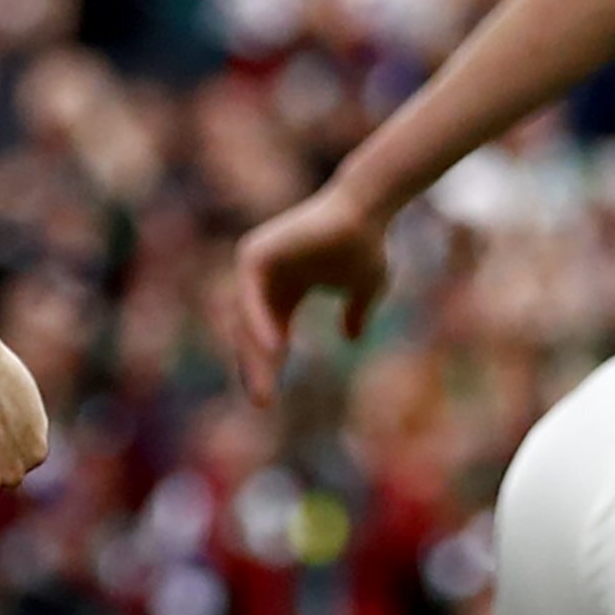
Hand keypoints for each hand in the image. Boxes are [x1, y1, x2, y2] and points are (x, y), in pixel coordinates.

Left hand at [223, 189, 391, 395]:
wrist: (367, 211)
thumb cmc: (368, 245)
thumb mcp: (365, 289)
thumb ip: (355, 313)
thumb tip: (351, 339)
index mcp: (285, 288)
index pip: (267, 335)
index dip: (268, 367)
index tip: (269, 400)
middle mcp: (266, 279)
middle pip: (252, 333)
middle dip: (256, 368)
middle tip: (262, 403)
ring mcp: (257, 266)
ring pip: (246, 319)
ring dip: (254, 354)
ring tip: (262, 387)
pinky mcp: (254, 255)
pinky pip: (249, 298)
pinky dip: (258, 324)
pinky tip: (273, 351)